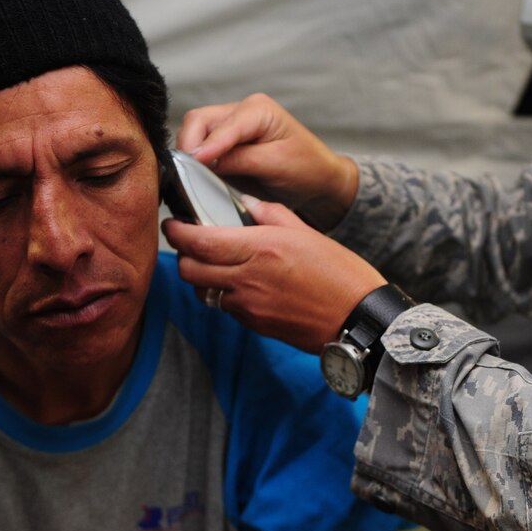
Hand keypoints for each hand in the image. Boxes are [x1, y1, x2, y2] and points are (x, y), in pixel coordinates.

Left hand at [162, 195, 385, 353]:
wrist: (358, 318)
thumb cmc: (340, 274)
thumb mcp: (307, 232)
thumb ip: (272, 215)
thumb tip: (248, 206)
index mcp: (261, 248)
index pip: (199, 241)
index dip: (177, 232)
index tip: (173, 224)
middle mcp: (248, 278)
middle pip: (190, 269)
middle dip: (183, 255)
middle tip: (189, 243)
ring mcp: (249, 305)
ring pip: (203, 290)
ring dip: (200, 276)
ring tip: (213, 264)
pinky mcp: (255, 324)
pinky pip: (224, 307)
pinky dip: (222, 294)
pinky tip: (239, 284)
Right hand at [177, 93, 358, 230]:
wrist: (318, 181)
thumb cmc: (307, 168)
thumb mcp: (275, 164)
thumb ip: (239, 159)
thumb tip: (203, 161)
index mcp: (258, 109)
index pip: (221, 124)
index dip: (205, 145)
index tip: (193, 163)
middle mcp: (241, 111)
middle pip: (199, 121)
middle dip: (188, 146)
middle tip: (184, 174)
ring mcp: (231, 126)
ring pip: (194, 131)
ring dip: (188, 152)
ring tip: (188, 176)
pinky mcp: (225, 143)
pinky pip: (200, 145)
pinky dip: (194, 159)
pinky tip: (195, 175)